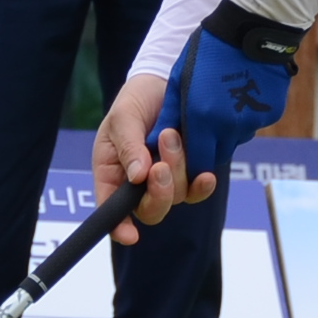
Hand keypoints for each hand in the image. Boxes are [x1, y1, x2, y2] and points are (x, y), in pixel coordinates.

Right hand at [95, 74, 204, 245]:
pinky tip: (206, 175)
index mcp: (113, 175)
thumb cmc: (135, 101)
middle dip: (158, 194)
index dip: (119, 227)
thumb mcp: (123, 117)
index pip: (112, 210)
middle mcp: (139, 184)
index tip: (129, 235)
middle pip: (150, 210)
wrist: (166, 81)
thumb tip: (138, 177)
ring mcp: (168, 180)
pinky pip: (197, 191)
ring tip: (171, 134)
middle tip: (159, 166)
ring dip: (176, 169)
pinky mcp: (191, 172)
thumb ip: (128, 146)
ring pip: (176, 196)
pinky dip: (201, 185)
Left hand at [158, 21, 290, 188]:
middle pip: (217, 155)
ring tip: (222, 102)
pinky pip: (253, 124)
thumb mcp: (180, 79)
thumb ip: (169, 114)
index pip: (197, 163)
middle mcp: (229, 127)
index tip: (187, 157)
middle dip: (209, 148)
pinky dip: (245, 116)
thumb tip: (155, 142)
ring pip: (236, 139)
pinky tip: (241, 92)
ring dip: (227, 132)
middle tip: (202, 128)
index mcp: (203, 119)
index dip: (191, 164)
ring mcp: (253, 121)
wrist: (254, 27)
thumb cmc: (209, 50)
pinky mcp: (270, 114)